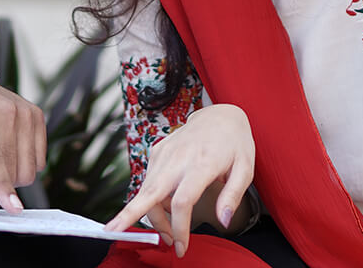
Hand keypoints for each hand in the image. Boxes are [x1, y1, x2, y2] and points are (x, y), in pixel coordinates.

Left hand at [0, 62, 45, 213]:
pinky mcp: (35, 114)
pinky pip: (37, 160)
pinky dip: (19, 162)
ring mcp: (24, 110)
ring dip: (7, 172)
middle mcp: (5, 109)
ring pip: (28, 168)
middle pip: (12, 169)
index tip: (13, 207)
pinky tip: (1, 147)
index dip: (1, 186)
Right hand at [103, 103, 254, 257]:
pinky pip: (149, 181)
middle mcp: (178, 158)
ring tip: (169, 232)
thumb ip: (232, 196)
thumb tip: (224, 221)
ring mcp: (165, 153)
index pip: (183, 201)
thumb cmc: (235, 144)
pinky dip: (153, 199)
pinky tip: (169, 205)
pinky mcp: (157, 151)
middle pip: (149, 192)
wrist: (220, 116)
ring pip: (146, 191)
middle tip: (116, 235)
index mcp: (202, 163)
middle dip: (128, 215)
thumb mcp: (245, 169)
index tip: (181, 246)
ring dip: (152, 215)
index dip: (179, 227)